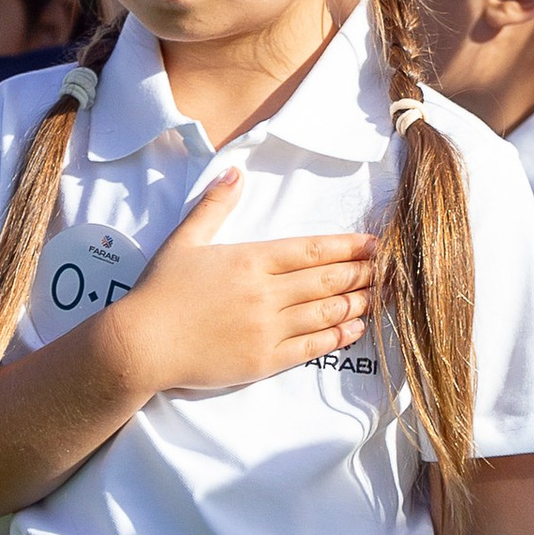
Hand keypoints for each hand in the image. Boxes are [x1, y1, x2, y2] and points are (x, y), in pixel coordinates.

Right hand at [105, 173, 380, 397]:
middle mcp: (265, 292)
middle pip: (327, 280)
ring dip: (359, 303)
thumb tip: (234, 173)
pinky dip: (337, 336)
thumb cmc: (159, 292)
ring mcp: (267, 328)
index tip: (374, 244)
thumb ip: (213, 206)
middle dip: (363, 273)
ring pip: (326, 312)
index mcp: (250, 259)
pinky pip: (311, 347)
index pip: (311, 250)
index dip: (347, 247)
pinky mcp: (264, 361)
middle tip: (393, 269)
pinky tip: (356, 328)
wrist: (140, 344)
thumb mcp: (183, 240)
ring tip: (383, 296)